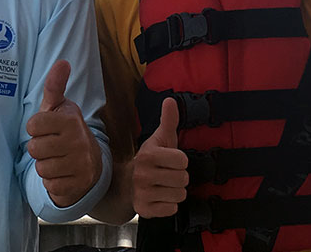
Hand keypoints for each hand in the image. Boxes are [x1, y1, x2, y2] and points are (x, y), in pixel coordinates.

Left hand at [26, 60, 102, 206]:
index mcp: (70, 120)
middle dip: (38, 149)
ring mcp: (80, 164)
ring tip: (57, 159)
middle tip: (52, 146)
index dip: (35, 128)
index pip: (32, 125)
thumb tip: (62, 62)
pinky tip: (62, 174)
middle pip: (34, 149)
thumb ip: (55, 86)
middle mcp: (78, 141)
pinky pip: (50, 186)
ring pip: (41, 169)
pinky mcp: (78, 185)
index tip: (46, 128)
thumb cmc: (66, 131)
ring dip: (45, 166)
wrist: (91, 162)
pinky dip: (53, 182)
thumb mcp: (59, 108)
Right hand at [131, 97, 188, 216]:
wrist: (127, 182)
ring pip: (179, 195)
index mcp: (148, 155)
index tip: (169, 161)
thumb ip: (168, 120)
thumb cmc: (150, 159)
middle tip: (166, 174)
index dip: (180, 161)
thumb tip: (170, 100)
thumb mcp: (160, 139)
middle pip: (183, 179)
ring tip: (163, 186)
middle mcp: (142, 174)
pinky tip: (159, 197)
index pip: (183, 161)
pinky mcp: (144, 209)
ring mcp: (142, 193)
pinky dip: (169, 205)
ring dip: (175, 191)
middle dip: (178, 177)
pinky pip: (172, 209)